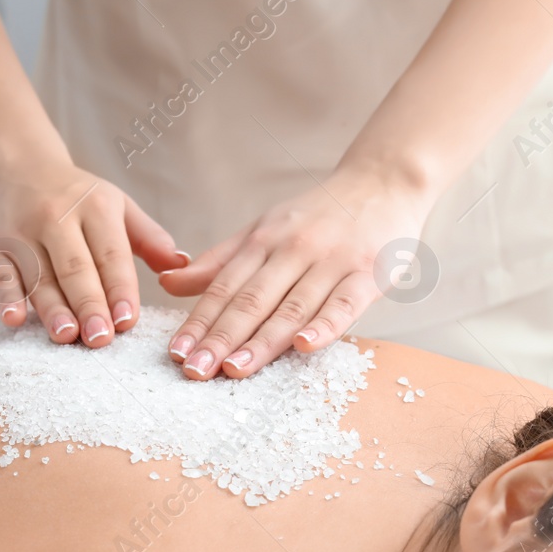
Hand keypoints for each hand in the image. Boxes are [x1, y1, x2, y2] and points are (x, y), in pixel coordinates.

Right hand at [0, 160, 185, 346]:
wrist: (20, 168)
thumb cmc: (79, 198)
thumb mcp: (119, 207)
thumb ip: (150, 238)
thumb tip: (182, 265)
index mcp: (96, 208)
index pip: (111, 254)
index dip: (119, 288)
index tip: (127, 321)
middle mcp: (57, 217)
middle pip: (74, 267)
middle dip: (88, 304)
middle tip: (100, 338)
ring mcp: (22, 232)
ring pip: (39, 276)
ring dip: (52, 308)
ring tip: (67, 336)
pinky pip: (0, 274)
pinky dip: (6, 297)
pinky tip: (14, 319)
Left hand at [157, 166, 433, 378]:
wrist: (384, 181)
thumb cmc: (320, 214)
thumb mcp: (264, 228)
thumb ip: (221, 261)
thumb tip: (168, 281)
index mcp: (263, 240)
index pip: (224, 288)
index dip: (199, 321)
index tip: (176, 352)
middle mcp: (293, 249)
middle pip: (251, 300)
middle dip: (220, 338)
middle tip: (194, 370)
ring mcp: (332, 261)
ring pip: (292, 307)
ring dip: (262, 341)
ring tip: (234, 369)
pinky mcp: (368, 273)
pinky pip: (344, 303)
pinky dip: (325, 325)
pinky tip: (304, 347)